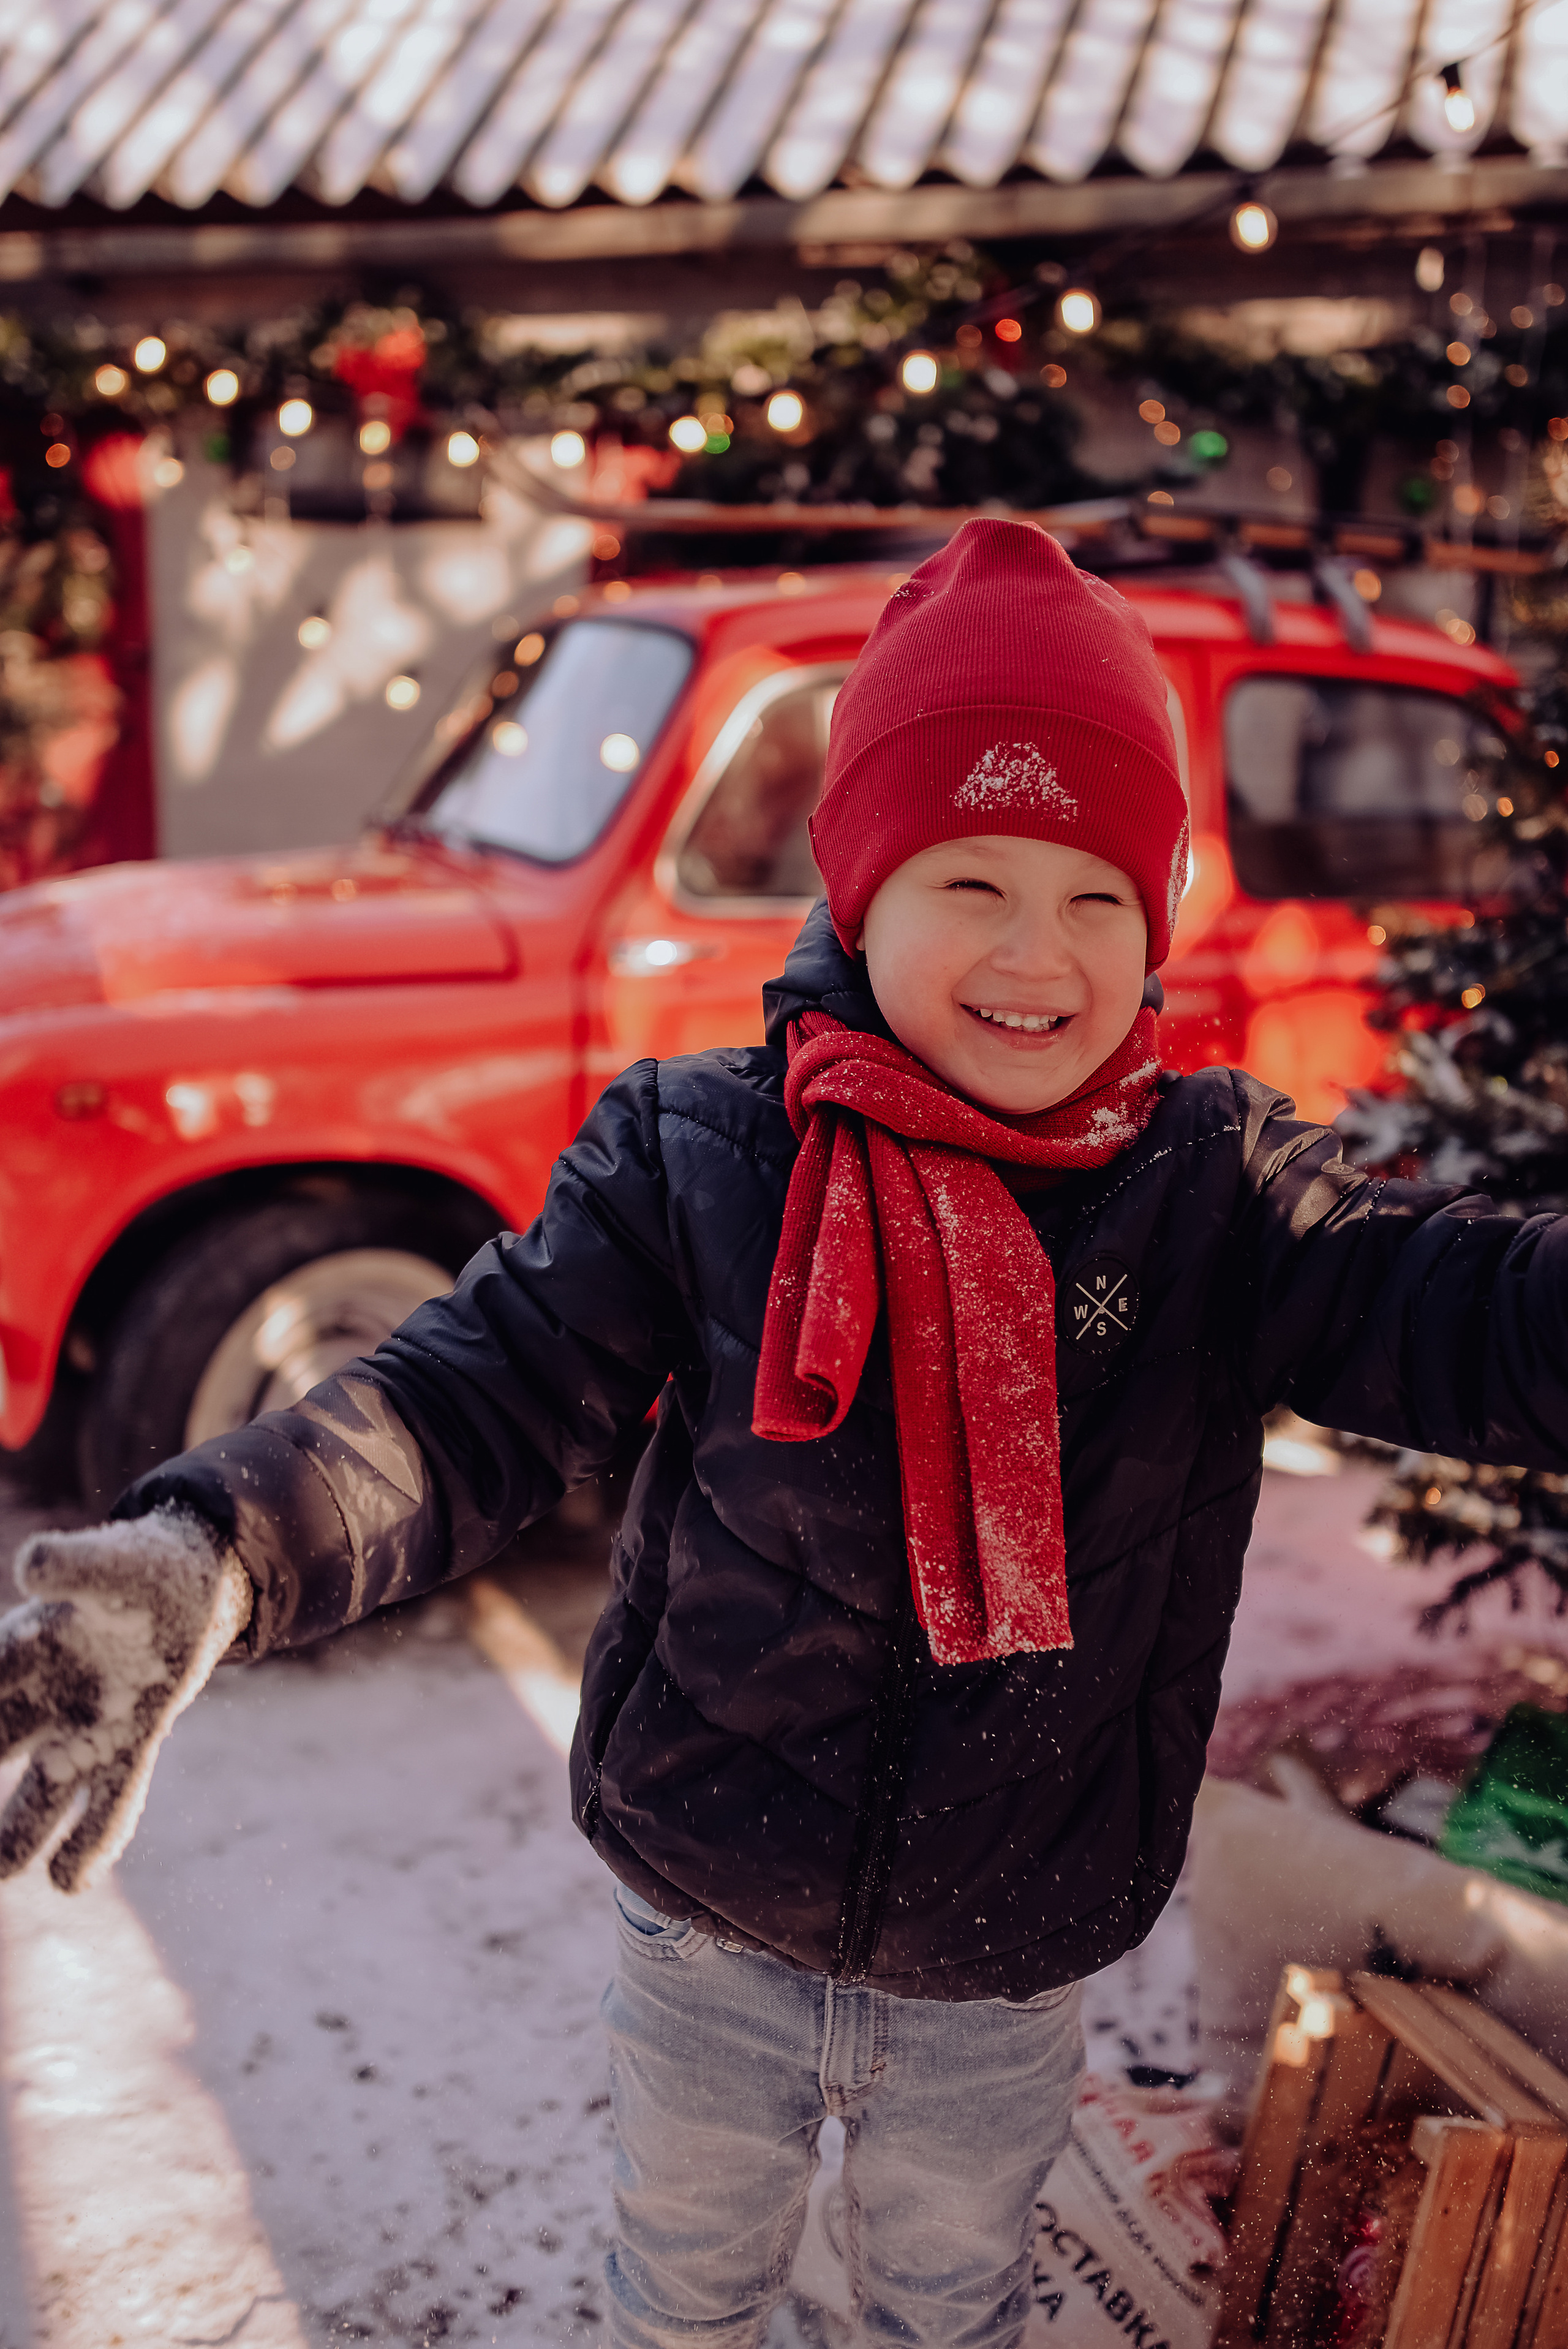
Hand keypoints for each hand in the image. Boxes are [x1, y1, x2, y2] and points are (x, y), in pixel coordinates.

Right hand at [0, 1510, 252, 1891]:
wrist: (192, 1586)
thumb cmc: (137, 1569)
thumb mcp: (108, 1562)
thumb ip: (73, 1563)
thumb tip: (32, 1564)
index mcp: (25, 1647)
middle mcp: (45, 1695)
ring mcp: (88, 1725)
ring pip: (43, 1790)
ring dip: (20, 1831)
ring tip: (2, 1873)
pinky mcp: (136, 1742)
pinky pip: (112, 1796)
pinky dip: (92, 1837)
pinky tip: (70, 1880)